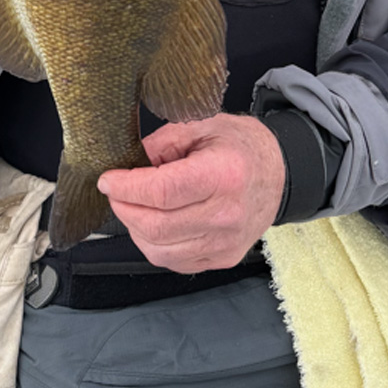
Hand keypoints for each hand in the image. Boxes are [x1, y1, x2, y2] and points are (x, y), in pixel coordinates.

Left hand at [98, 114, 285, 272]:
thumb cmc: (241, 146)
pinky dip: (154, 244)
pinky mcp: (222, 259)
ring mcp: (225, 243)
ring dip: (135, 229)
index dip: (127, 187)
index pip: (162, 191)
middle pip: (156, 226)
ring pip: (160, 251)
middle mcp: (226, 214)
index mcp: (223, 174)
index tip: (108, 180)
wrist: (278, 173)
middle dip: (124, 208)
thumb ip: (162, 143)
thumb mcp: (202, 125)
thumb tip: (129, 164)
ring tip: (133, 205)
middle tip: (116, 191)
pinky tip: (153, 222)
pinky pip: (174, 262)